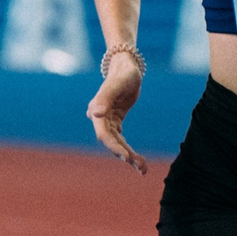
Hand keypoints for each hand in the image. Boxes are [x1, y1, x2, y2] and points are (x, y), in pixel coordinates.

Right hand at [85, 52, 147, 173]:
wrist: (126, 66)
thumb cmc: (123, 73)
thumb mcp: (117, 84)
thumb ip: (105, 97)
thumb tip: (94, 113)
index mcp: (97, 110)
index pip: (104, 133)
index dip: (114, 146)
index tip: (127, 157)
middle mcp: (100, 117)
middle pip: (111, 141)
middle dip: (124, 154)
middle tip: (140, 168)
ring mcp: (107, 120)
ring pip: (117, 142)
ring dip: (128, 155)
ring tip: (143, 169)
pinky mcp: (115, 121)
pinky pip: (121, 138)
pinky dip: (129, 149)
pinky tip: (139, 161)